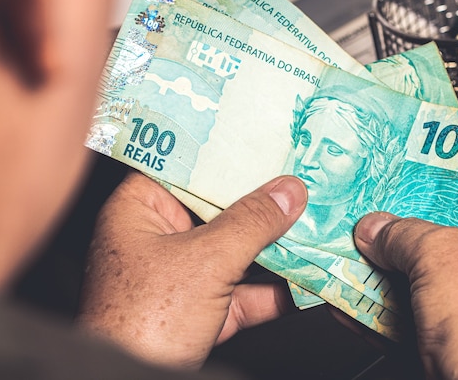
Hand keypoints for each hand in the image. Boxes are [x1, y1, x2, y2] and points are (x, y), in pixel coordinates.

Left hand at [77, 172, 306, 368]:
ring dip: (277, 245)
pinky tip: (312, 275)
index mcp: (140, 211)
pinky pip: (245, 291)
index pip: (183, 166)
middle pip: (218, 210)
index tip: (263, 138)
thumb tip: (290, 191)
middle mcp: (160, 238)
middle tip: (301, 175)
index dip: (224, 152)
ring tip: (317, 221)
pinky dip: (277, 288)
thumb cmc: (145, 318)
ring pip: (236, 251)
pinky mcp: (203, 310)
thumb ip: (252, 222)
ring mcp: (183, 276)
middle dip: (261, 200)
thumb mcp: (206, 260)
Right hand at [354, 190, 457, 379]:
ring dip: (386, 272)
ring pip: (426, 282)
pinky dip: (384, 310)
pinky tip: (351, 302)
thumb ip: (401, 232)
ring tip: (355, 255)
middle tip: (376, 216)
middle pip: (450, 241)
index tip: (414, 179)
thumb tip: (372, 228)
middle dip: (405, 233)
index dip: (449, 185)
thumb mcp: (438, 252)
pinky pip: (415, 317)